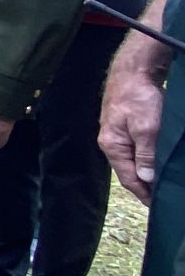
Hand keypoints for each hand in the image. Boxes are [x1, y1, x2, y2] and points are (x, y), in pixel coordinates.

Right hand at [101, 63, 165, 204]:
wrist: (134, 69)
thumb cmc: (139, 97)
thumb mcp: (146, 128)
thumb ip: (146, 154)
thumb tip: (147, 178)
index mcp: (112, 146)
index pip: (128, 178)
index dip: (144, 193)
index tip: (159, 206)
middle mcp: (112, 142)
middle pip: (129, 170)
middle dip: (145, 184)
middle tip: (164, 195)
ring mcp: (118, 133)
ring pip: (134, 159)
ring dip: (147, 171)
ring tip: (163, 181)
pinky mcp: (126, 124)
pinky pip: (137, 148)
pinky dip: (147, 157)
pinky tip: (157, 160)